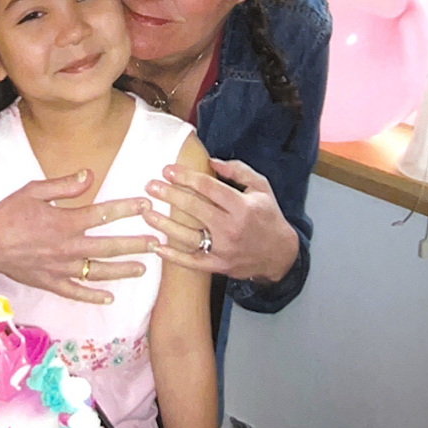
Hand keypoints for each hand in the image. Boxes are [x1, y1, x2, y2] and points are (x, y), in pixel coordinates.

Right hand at [0, 170, 157, 305]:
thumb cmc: (8, 212)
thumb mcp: (34, 190)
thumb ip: (64, 185)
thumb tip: (90, 175)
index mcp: (65, 222)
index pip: (103, 214)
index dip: (126, 209)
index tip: (145, 205)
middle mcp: (67, 247)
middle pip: (108, 247)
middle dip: (134, 244)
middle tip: (156, 243)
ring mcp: (60, 268)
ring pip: (98, 272)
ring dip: (122, 270)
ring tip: (143, 269)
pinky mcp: (50, 283)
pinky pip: (75, 292)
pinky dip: (93, 296)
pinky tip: (109, 298)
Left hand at [142, 158, 298, 282]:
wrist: (281, 255)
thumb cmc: (268, 216)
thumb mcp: (261, 187)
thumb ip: (237, 171)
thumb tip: (212, 161)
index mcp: (242, 206)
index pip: (209, 188)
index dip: (186, 177)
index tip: (168, 170)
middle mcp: (231, 228)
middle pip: (195, 209)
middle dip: (170, 195)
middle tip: (150, 186)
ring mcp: (224, 249)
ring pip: (189, 236)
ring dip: (165, 225)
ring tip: (146, 212)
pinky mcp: (219, 266)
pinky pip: (193, 262)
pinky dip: (174, 257)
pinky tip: (157, 247)